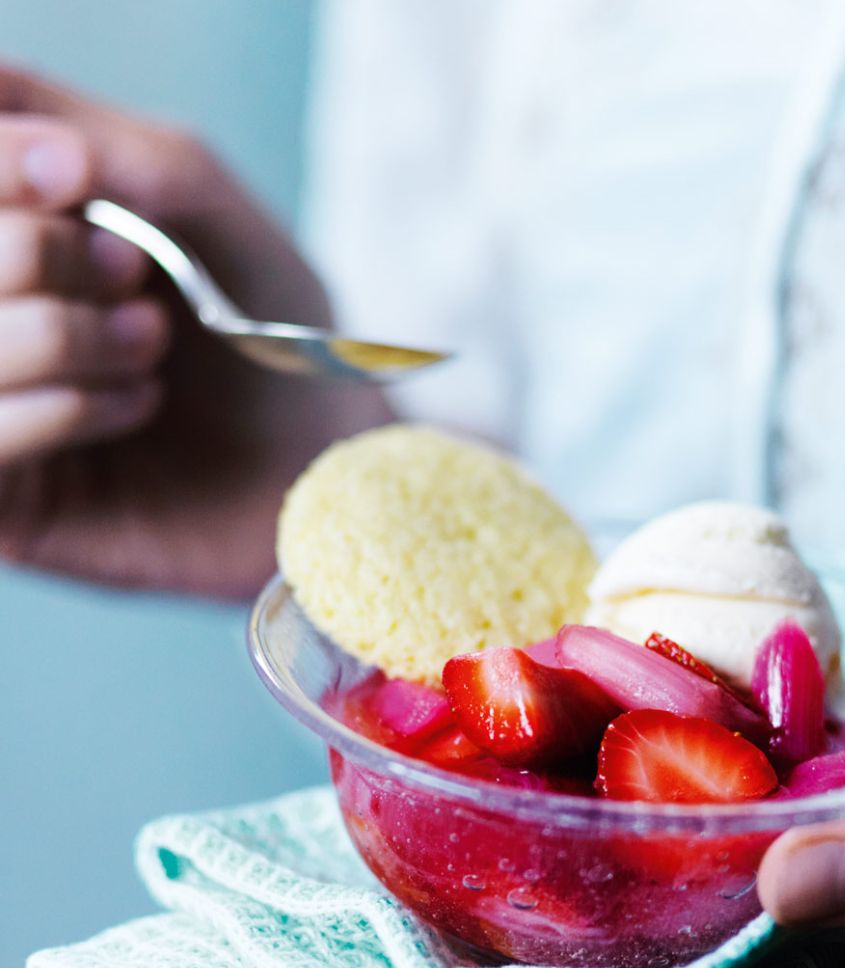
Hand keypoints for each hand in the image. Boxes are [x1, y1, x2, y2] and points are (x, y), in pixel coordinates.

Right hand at [0, 65, 391, 596]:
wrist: (330, 461)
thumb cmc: (276, 333)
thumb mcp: (214, 212)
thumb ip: (115, 148)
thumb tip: (9, 113)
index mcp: (21, 227)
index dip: (1, 160)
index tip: (73, 173)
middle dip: (37, 250)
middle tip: (135, 273)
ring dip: (60, 334)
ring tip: (150, 345)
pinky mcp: (7, 495)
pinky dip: (61, 410)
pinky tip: (138, 405)